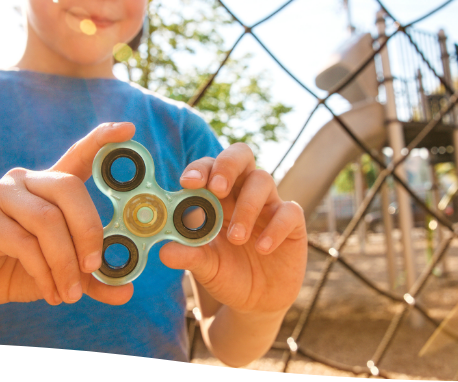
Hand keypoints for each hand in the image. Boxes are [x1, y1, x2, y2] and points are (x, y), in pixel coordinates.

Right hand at [0, 122, 136, 314]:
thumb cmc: (16, 270)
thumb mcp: (62, 275)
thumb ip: (93, 279)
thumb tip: (127, 292)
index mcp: (48, 186)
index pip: (78, 155)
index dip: (102, 141)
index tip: (128, 129)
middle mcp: (25, 181)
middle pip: (68, 188)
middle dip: (88, 231)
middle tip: (95, 267)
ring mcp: (0, 195)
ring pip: (47, 221)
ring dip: (65, 262)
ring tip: (70, 293)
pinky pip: (24, 243)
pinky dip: (44, 272)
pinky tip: (49, 292)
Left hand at [158, 143, 306, 315]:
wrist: (257, 301)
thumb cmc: (227, 274)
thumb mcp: (205, 267)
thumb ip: (188, 256)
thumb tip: (165, 251)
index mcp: (217, 196)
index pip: (209, 167)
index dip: (200, 169)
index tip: (188, 183)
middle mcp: (242, 193)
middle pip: (240, 155)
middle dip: (227, 165)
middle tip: (218, 188)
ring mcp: (268, 205)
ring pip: (262, 180)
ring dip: (247, 206)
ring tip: (236, 238)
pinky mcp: (292, 223)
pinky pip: (289, 211)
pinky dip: (275, 228)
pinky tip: (263, 248)